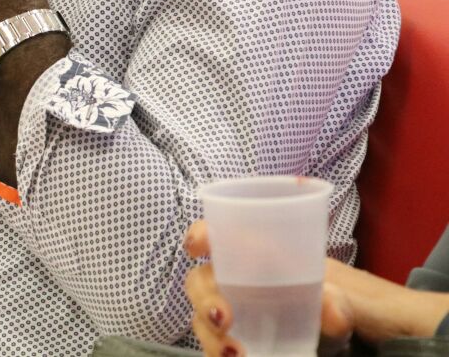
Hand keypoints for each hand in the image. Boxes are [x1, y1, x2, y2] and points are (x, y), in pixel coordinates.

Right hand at [183, 221, 355, 355]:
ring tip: (233, 354)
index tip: (196, 246)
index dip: (203, 234)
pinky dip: (218, 352)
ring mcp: (248, 315)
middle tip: (223, 320)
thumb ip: (342, 302)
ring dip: (209, 334)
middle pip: (204, 279)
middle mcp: (249, 282)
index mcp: (270, 257)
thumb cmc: (365, 301)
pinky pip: (221, 344)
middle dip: (204, 297)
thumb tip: (331, 308)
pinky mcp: (252, 342)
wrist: (383, 333)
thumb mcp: (357, 299)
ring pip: (204, 316)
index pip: (224, 235)